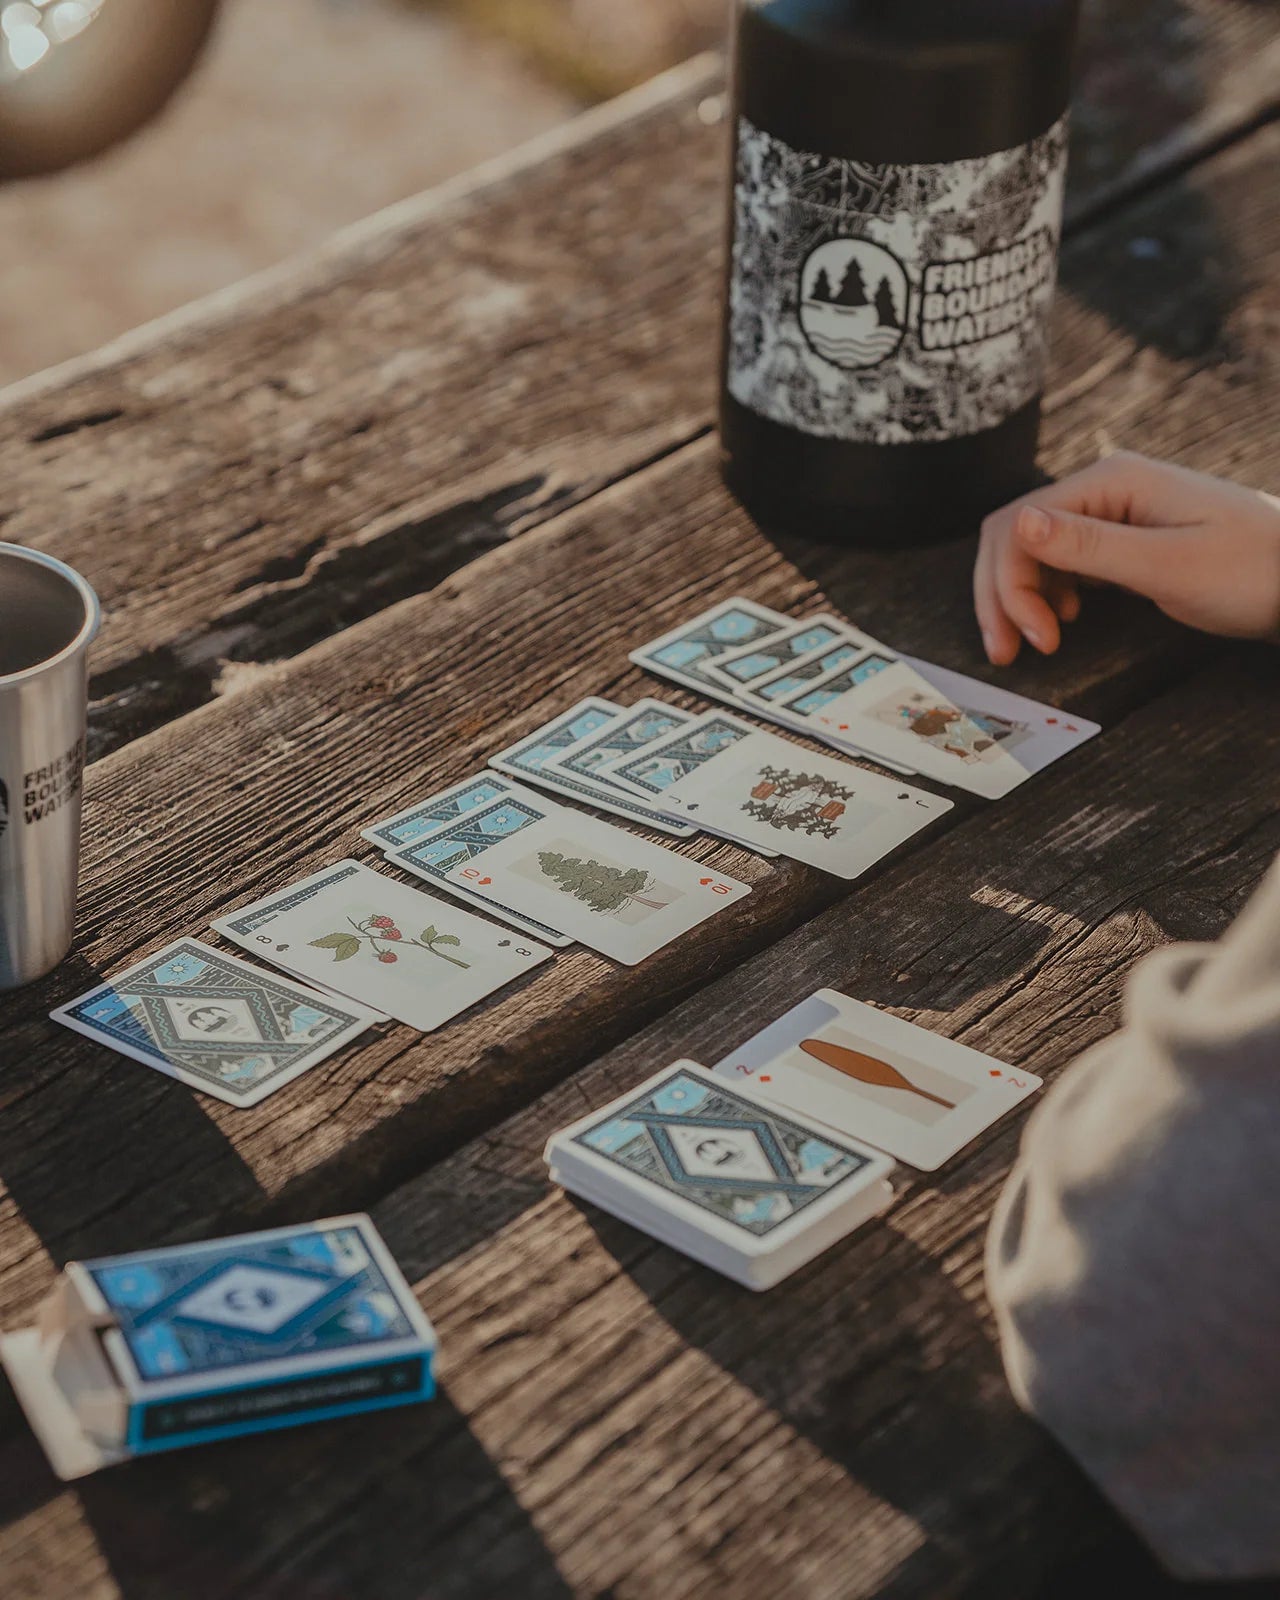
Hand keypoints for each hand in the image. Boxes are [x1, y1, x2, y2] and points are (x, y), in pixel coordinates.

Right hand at [974, 452, 1279, 664]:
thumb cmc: (1251, 570)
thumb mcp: (1168, 564)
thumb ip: (1089, 547)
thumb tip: (1017, 523)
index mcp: (1110, 481)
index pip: (1020, 525)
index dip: (1010, 585)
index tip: (1036, 640)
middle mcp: (1104, 488)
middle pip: (1015, 534)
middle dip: (1001, 594)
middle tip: (1006, 654)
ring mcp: (1112, 511)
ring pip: (1032, 550)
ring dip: (1018, 597)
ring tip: (1030, 644)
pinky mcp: (1122, 538)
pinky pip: (1062, 561)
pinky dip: (1047, 593)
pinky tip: (1063, 620)